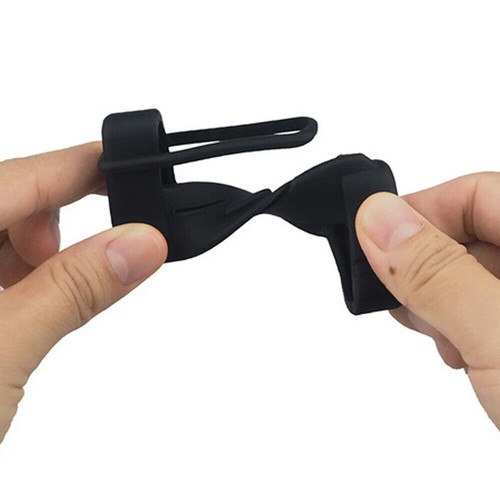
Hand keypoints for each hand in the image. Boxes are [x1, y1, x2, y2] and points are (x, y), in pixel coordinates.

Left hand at [0, 144, 166, 441]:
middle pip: (10, 201)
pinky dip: (18, 282)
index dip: (84, 166)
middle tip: (89, 269)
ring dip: (37, 261)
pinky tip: (19, 313)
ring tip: (39, 308)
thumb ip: (74, 291)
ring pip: (2, 235)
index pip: (22, 175)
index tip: (132, 166)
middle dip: (55, 229)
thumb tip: (140, 245)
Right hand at [355, 173, 499, 428]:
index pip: (476, 192)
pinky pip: (480, 302)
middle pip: (471, 229)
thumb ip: (438, 275)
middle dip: (423, 264)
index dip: (418, 214)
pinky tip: (456, 350)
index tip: (373, 248)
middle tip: (403, 302)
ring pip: (470, 269)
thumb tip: (378, 218)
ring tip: (436, 336)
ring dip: (436, 297)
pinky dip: (455, 321)